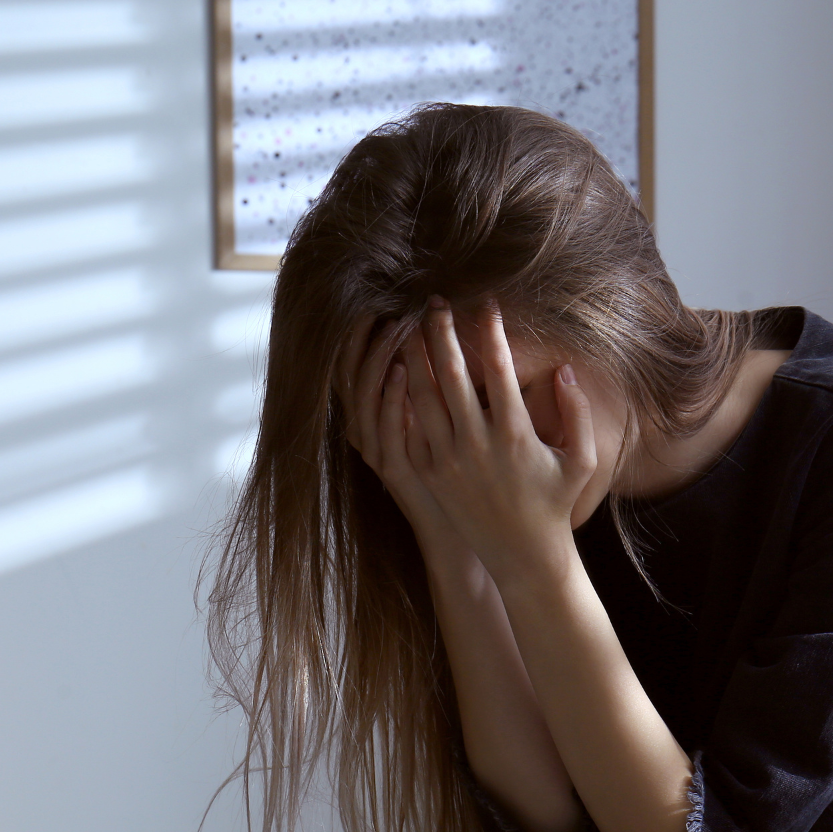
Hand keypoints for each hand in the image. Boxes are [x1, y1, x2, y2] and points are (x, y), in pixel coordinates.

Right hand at [342, 315, 476, 566]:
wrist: (476, 533)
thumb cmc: (469, 478)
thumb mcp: (447, 430)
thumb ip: (436, 391)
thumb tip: (430, 344)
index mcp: (384, 416)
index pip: (363, 364)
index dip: (365, 333)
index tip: (381, 298)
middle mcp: (375, 430)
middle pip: (356, 372)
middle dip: (365, 336)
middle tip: (379, 301)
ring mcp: (383, 450)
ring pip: (366, 395)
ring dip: (379, 359)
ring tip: (396, 325)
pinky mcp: (398, 470)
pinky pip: (387, 430)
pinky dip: (390, 400)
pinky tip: (404, 371)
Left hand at [400, 296, 597, 584]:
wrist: (522, 553)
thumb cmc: (555, 503)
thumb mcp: (582, 460)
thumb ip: (577, 412)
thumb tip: (564, 368)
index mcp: (515, 436)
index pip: (500, 370)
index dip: (491, 331)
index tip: (485, 302)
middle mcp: (477, 444)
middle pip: (452, 373)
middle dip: (441, 332)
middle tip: (435, 302)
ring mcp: (448, 458)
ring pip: (422, 394)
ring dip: (414, 355)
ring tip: (410, 326)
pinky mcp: (429, 471)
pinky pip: (410, 423)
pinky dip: (402, 392)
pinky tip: (400, 368)